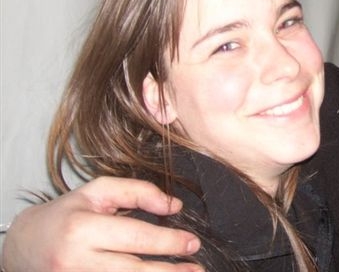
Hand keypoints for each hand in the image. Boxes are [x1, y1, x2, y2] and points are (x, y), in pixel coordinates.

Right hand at [1, 177, 202, 271]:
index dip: (167, 242)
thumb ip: (137, 191)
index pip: (135, 237)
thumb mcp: (97, 191)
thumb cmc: (67, 214)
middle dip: (169, 271)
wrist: (24, 245)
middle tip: (196, 268)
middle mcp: (77, 260)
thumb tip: (173, 205)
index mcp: (83, 228)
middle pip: (133, 270)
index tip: (192, 243)